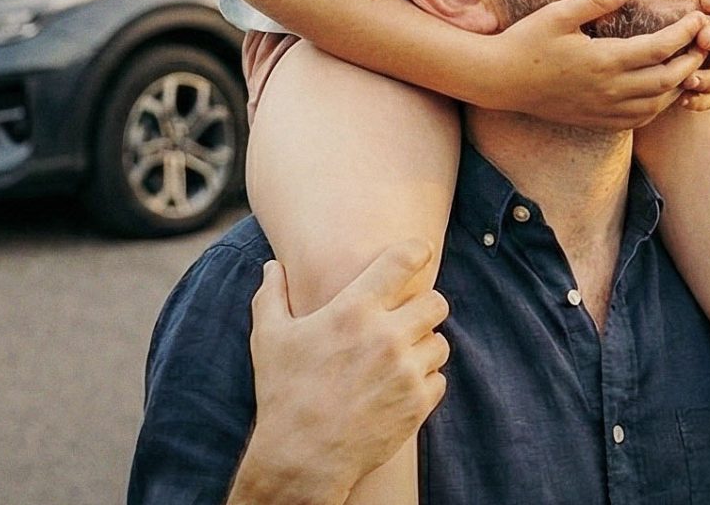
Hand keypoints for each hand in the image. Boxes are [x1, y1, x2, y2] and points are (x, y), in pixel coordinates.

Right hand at [237, 242, 450, 501]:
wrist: (301, 458)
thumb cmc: (283, 394)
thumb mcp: (269, 339)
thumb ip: (272, 296)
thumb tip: (274, 267)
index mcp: (353, 311)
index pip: (403, 261)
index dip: (416, 251)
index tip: (420, 252)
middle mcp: (386, 335)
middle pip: (436, 301)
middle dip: (424, 307)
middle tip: (407, 319)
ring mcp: (406, 370)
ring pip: (440, 342)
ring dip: (423, 347)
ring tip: (397, 360)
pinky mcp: (418, 402)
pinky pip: (438, 378)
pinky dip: (423, 382)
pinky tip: (398, 388)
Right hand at [486, 0, 709, 129]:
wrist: (499, 80)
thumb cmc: (526, 41)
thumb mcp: (558, 13)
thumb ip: (595, 0)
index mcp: (604, 60)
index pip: (660, 49)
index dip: (685, 34)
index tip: (698, 18)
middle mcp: (609, 90)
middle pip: (668, 79)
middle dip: (692, 60)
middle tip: (704, 41)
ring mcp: (604, 109)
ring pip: (658, 103)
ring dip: (679, 85)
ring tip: (690, 64)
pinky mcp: (596, 120)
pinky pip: (639, 119)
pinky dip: (658, 106)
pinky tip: (662, 92)